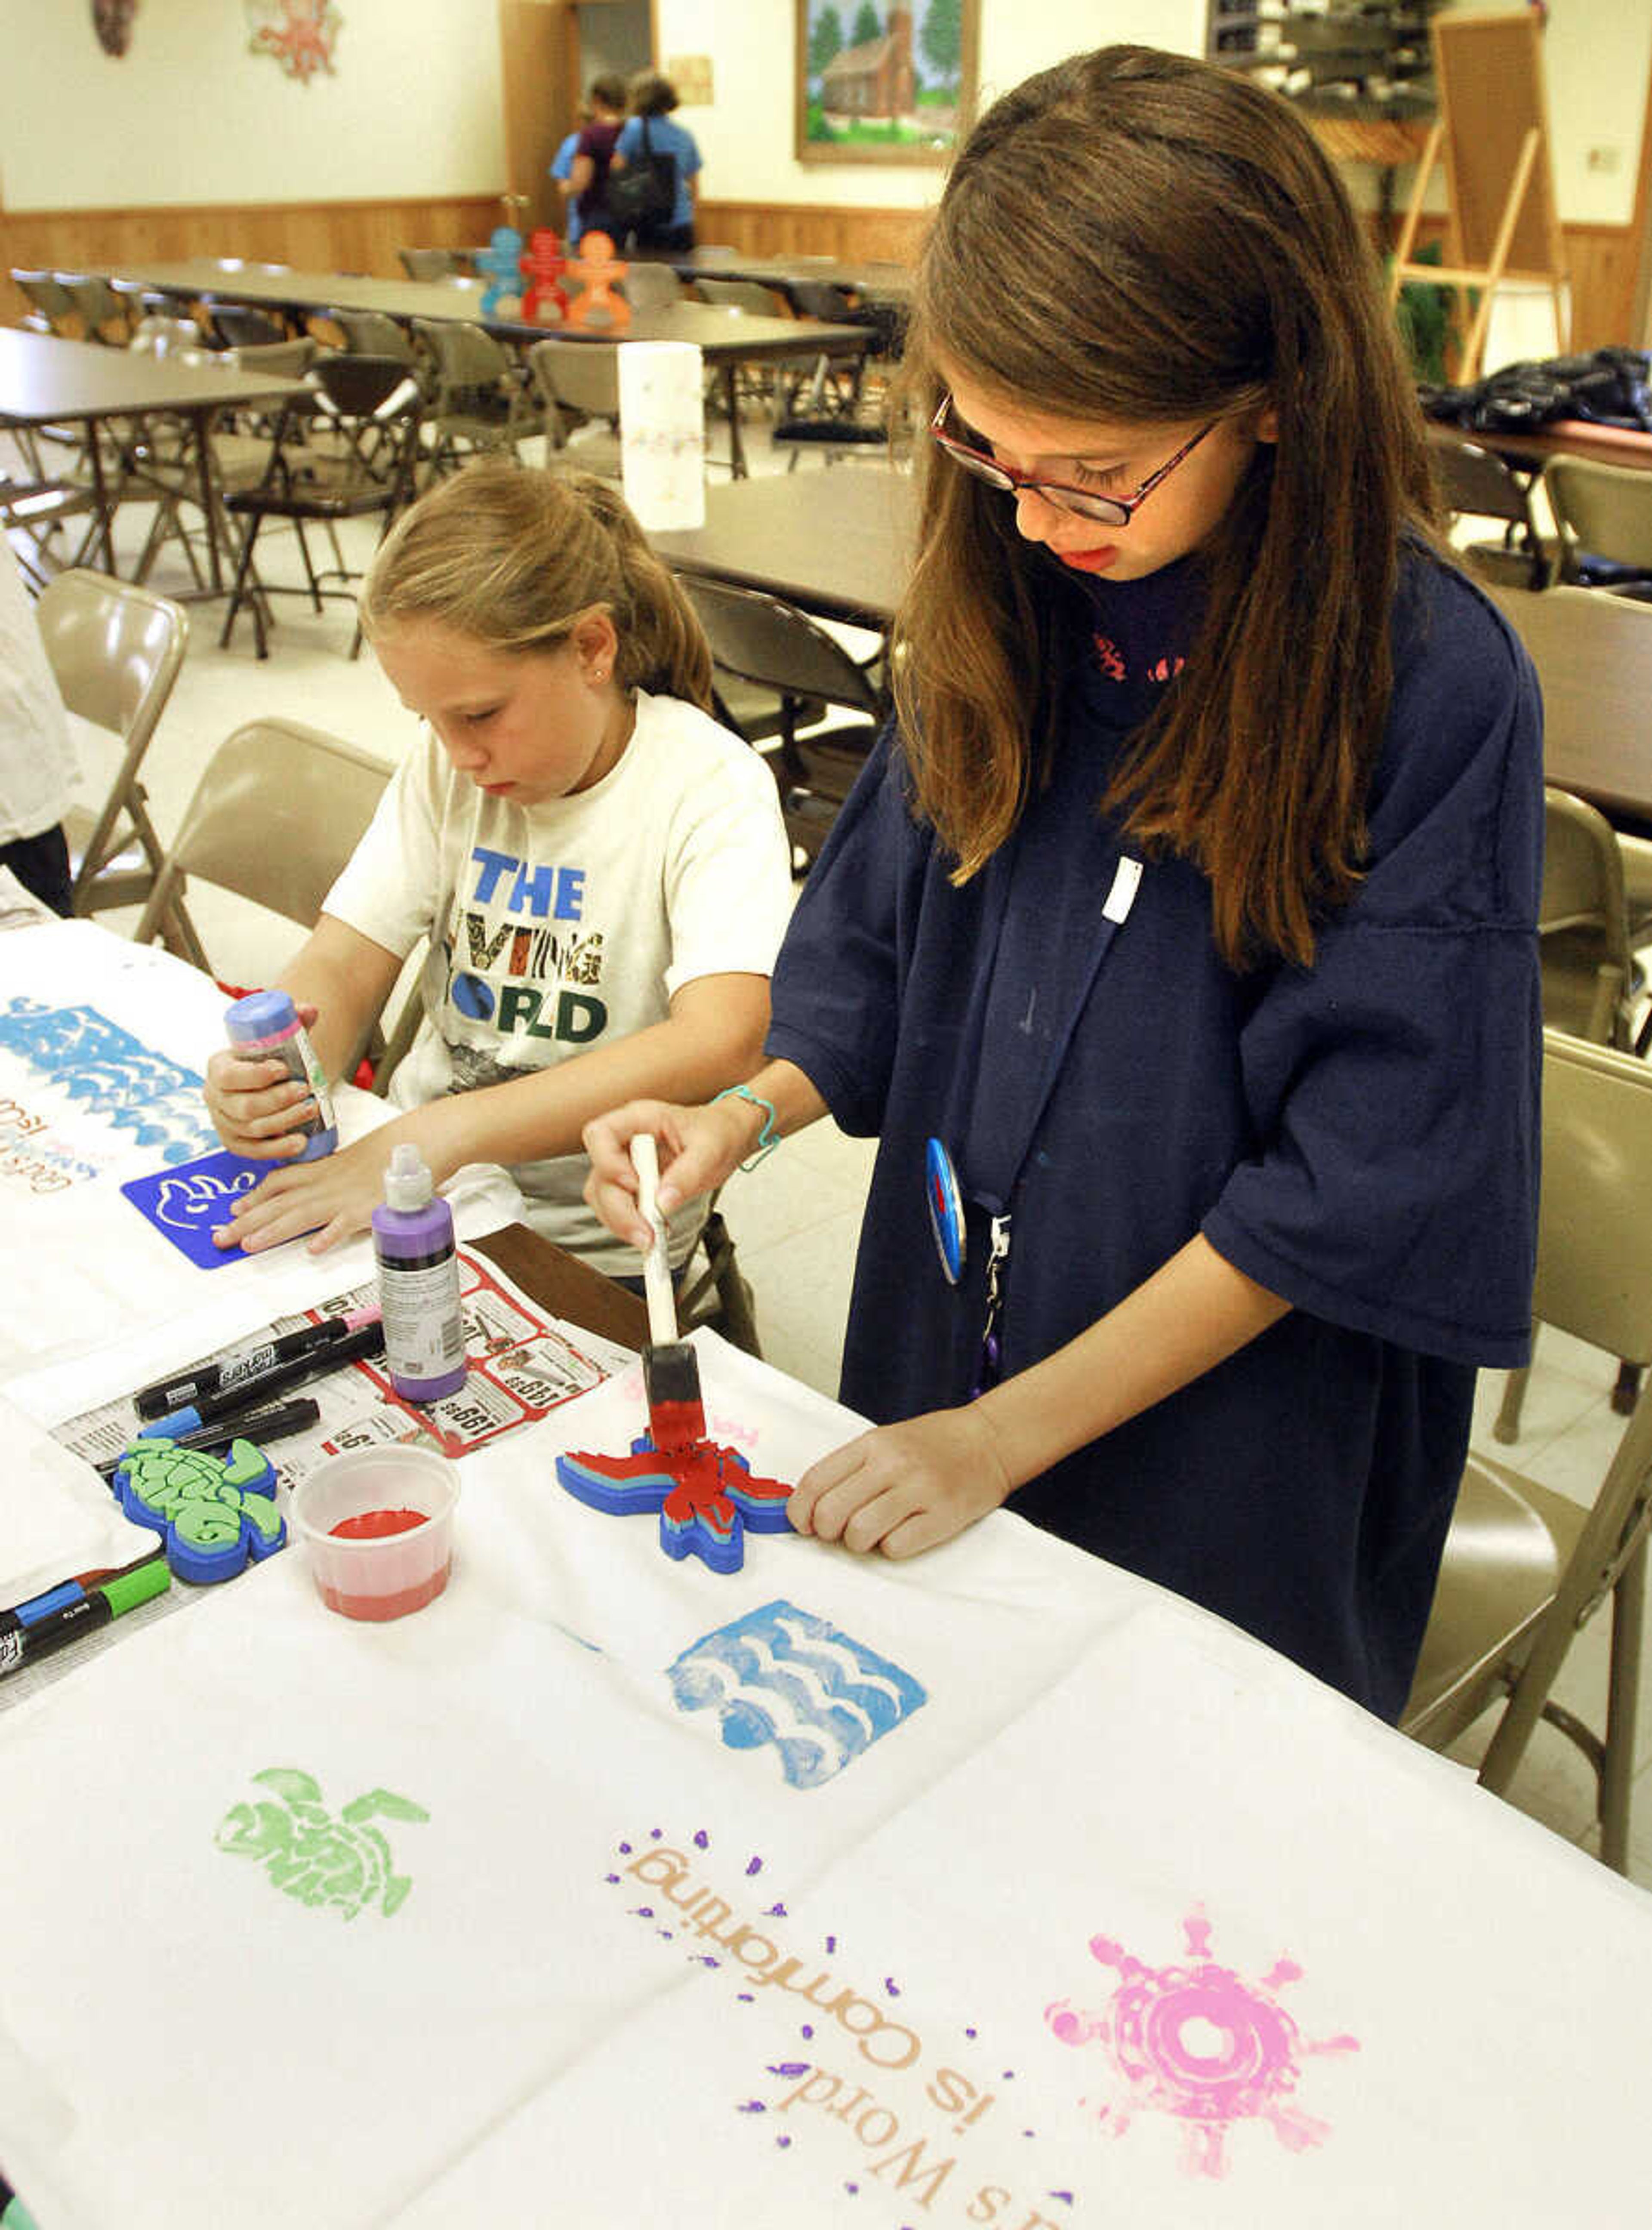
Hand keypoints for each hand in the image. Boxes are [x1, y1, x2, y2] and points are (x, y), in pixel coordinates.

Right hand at [203, 1002, 323, 1160]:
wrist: (263, 1079)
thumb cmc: (269, 1057)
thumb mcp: (279, 1037)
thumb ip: (293, 1021)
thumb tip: (309, 1011)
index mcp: (217, 1067)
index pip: (228, 1076)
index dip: (256, 1075)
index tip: (284, 1069)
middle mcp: (214, 1097)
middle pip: (243, 1106)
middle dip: (277, 1100)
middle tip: (305, 1090)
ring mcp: (223, 1122)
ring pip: (252, 1129)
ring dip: (284, 1121)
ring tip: (312, 1108)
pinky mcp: (235, 1142)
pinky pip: (253, 1151)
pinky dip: (277, 1149)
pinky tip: (300, 1142)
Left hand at [215, 1126, 404, 1255]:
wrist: (417, 1142)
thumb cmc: (386, 1156)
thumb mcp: (349, 1164)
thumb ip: (326, 1178)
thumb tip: (307, 1193)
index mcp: (321, 1171)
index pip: (280, 1182)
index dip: (255, 1196)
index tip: (234, 1209)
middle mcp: (326, 1184)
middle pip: (280, 1203)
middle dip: (247, 1221)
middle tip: (221, 1238)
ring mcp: (344, 1197)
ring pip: (302, 1215)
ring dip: (274, 1230)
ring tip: (249, 1245)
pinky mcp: (366, 1209)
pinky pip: (345, 1224)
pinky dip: (329, 1235)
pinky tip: (313, 1249)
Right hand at [582, 1095, 759, 1251]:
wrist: (728, 1138)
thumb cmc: (718, 1131)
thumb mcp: (710, 1149)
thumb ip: (686, 1175)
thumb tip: (662, 1202)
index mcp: (639, 1119)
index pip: (600, 1134)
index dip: (608, 1162)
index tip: (635, 1185)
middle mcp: (626, 1141)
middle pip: (600, 1176)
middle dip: (619, 1209)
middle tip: (645, 1233)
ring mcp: (626, 1165)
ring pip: (602, 1197)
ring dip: (620, 1222)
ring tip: (650, 1238)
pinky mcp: (633, 1187)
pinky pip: (617, 1208)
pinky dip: (630, 1225)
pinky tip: (653, 1231)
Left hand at [788, 1407, 1013, 1559]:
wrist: (989, 1440)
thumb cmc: (932, 1445)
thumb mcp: (886, 1441)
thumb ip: (850, 1469)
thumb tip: (810, 1508)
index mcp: (873, 1443)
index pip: (816, 1481)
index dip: (799, 1511)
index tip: (802, 1524)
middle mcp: (893, 1463)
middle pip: (832, 1511)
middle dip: (827, 1531)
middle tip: (838, 1532)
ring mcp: (920, 1489)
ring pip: (860, 1532)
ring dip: (858, 1542)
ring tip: (873, 1533)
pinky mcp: (944, 1515)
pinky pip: (897, 1547)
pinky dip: (892, 1548)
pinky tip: (902, 1533)